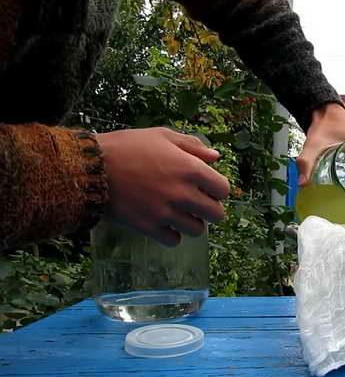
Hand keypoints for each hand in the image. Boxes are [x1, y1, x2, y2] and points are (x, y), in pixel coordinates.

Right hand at [96, 127, 230, 245]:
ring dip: (192, 222)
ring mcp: (167, 213)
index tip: (207, 187)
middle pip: (216, 214)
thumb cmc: (127, 147)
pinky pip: (174, 240)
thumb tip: (215, 157)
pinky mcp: (149, 227)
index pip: (223, 190)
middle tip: (196, 203)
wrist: (91, 168)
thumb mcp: (162, 136)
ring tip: (180, 213)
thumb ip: (192, 146)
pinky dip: (172, 234)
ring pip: (197, 230)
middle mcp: (183, 193)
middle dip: (209, 209)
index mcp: (191, 169)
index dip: (217, 189)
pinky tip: (165, 223)